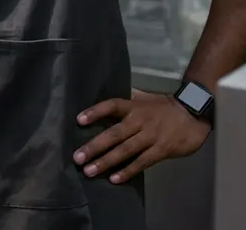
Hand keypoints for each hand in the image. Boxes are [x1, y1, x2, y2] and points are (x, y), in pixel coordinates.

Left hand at [73, 89, 210, 183]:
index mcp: (133, 106)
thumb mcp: (144, 97)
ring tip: (89, 170)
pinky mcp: (160, 150)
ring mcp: (149, 136)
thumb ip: (126, 98)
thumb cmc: (164, 106)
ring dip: (106, 161)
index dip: (95, 112)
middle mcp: (138, 121)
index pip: (110, 106)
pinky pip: (141, 162)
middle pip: (113, 133)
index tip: (79, 120)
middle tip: (77, 157)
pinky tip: (114, 179)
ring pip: (124, 150)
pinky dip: (127, 171)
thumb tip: (108, 93)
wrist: (193, 114)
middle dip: (94, 146)